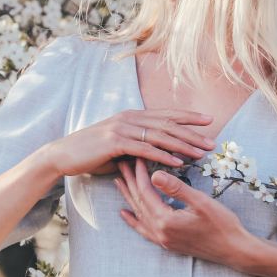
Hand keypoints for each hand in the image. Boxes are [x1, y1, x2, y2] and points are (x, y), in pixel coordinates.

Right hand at [41, 108, 216, 177]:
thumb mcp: (118, 146)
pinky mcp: (115, 142)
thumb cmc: (92, 153)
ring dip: (183, 144)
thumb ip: (137, 146)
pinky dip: (164, 155)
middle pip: (168, 123)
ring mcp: (122, 128)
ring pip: (160, 135)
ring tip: (201, 152)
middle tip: (212, 140)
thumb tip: (156, 152)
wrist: (64, 155)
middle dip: (192, 132)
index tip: (208, 121)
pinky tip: (178, 162)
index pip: (165, 114)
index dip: (188, 117)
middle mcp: (129, 118)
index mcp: (132, 116)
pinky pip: (145, 149)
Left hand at [113, 156, 258, 269]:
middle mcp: (159, 232)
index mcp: (165, 221)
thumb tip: (154, 174)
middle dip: (130, 180)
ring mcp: (162, 240)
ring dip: (129, 196)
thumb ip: (176, 188)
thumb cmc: (223, 225)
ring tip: (119, 180)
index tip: (136, 155)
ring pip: (139, 214)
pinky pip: (144, 230)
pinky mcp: (168, 243)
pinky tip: (124, 213)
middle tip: (121, 161)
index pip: (146, 191)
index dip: (139, 172)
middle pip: (138, 201)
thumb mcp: (201, 202)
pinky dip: (133, 220)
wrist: (235, 251)